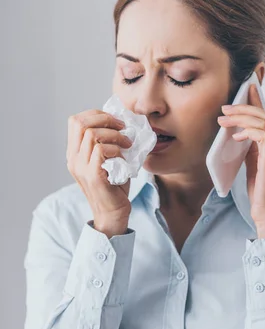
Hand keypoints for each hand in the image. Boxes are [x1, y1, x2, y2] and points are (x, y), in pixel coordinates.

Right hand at [66, 109, 133, 236]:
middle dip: (105, 119)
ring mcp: (81, 167)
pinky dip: (116, 149)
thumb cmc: (114, 186)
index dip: (96, 114)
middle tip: (122, 127)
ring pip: (92, 134)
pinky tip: (124, 157)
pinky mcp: (93, 175)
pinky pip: (101, 150)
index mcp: (74, 153)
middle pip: (79, 123)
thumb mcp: (107, 161)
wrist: (112, 214)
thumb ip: (106, 143)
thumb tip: (120, 123)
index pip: (75, 121)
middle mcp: (73, 159)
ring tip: (127, 143)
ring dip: (114, 134)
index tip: (115, 121)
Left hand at [217, 84, 264, 236]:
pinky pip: (262, 135)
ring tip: (224, 119)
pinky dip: (247, 131)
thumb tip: (239, 136)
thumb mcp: (255, 168)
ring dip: (242, 117)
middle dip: (245, 107)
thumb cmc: (263, 196)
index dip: (258, 103)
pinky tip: (235, 136)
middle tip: (226, 108)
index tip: (247, 91)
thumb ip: (252, 151)